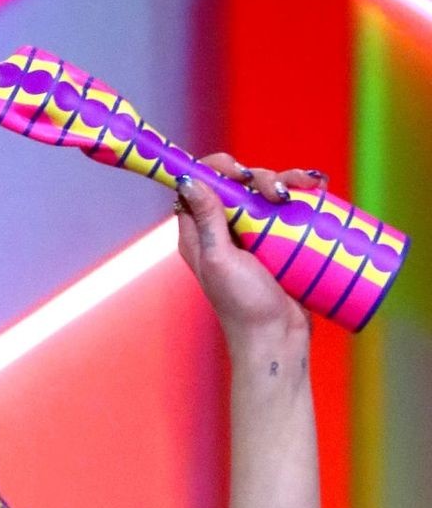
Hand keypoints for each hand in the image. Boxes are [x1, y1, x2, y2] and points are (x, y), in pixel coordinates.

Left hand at [174, 154, 323, 345]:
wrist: (278, 338)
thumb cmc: (244, 306)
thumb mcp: (221, 260)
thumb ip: (207, 221)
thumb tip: (189, 181)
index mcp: (199, 235)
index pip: (199, 186)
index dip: (216, 169)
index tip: (237, 172)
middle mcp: (224, 231)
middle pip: (238, 183)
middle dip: (259, 177)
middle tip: (276, 194)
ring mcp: (255, 235)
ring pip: (266, 191)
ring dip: (286, 181)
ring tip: (302, 191)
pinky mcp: (282, 241)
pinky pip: (291, 207)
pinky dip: (304, 192)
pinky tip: (317, 188)